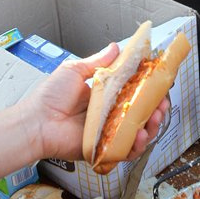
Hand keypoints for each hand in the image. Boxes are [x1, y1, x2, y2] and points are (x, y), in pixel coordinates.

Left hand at [22, 44, 168, 163]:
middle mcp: (108, 115)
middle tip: (162, 104)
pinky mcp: (103, 149)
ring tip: (155, 119)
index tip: (160, 85)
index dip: (149, 91)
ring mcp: (107, 134)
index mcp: (104, 96)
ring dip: (152, 127)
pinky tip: (141, 136)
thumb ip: (99, 61)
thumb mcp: (75, 71)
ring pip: (138, 133)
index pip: (134, 93)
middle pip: (141, 115)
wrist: (36, 122)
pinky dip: (137, 146)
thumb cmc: (50, 97)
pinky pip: (126, 151)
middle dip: (156, 110)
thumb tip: (116, 47)